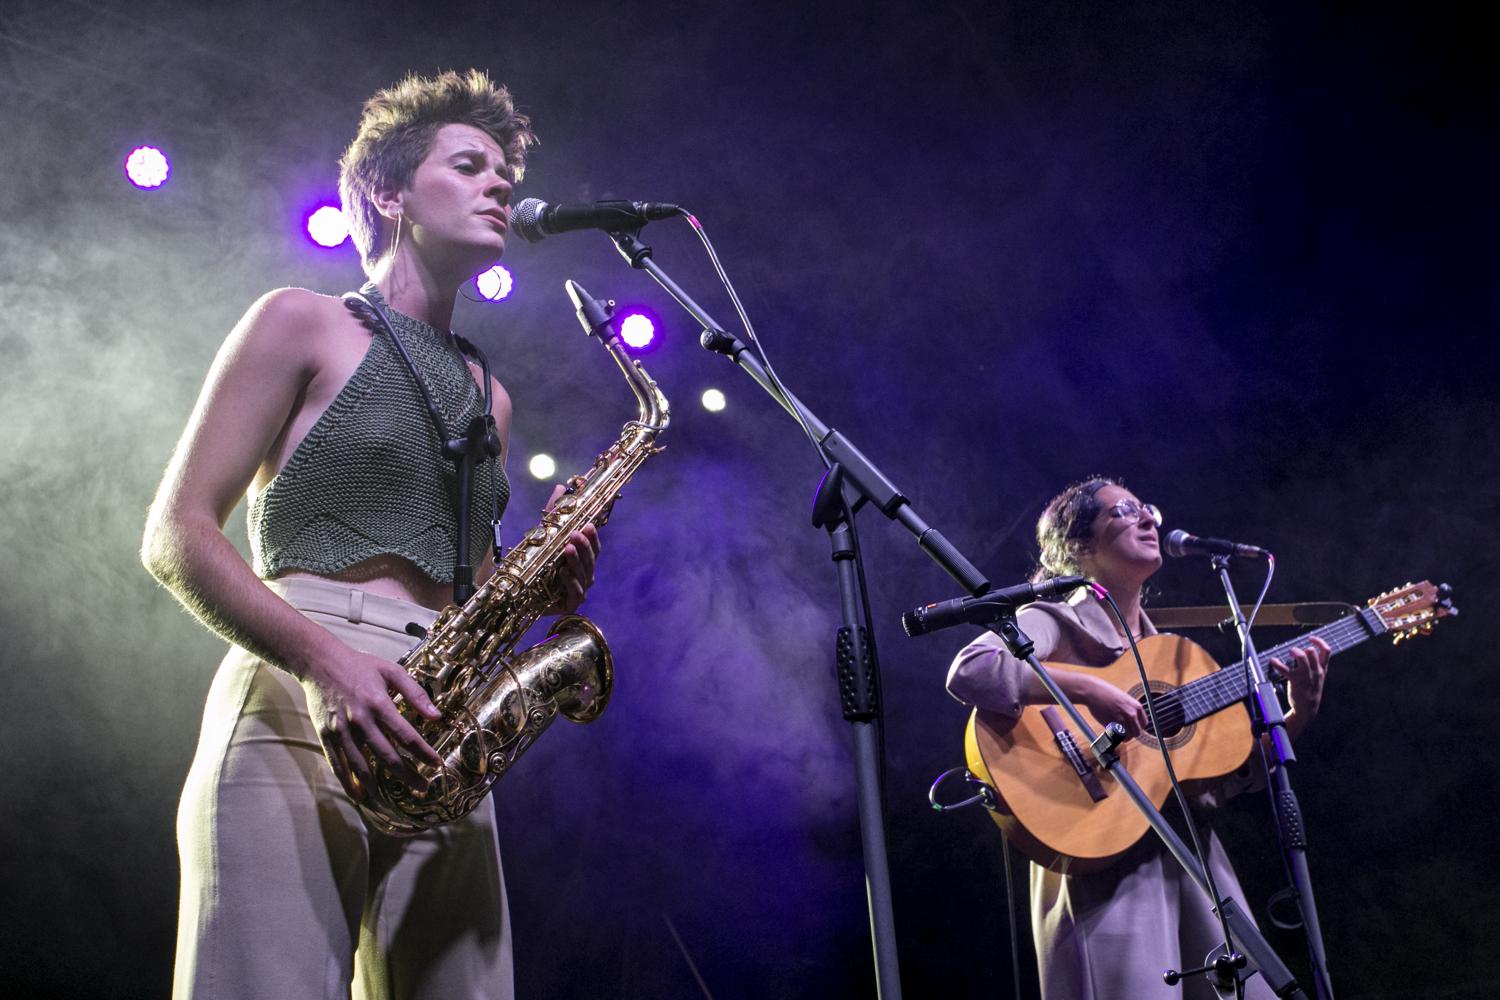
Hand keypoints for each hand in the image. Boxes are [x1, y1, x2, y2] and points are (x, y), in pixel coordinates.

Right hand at [300, 645, 443, 802]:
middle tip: (422, 787)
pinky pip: (338, 765)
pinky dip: (348, 783)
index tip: (436, 764)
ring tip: (393, 799)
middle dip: (408, 775)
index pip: (406, 736)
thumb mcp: (391, 671)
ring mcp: (341, 731)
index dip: (423, 753)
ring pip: (363, 765)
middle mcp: (360, 721)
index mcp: (379, 704)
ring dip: (379, 785)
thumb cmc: (359, 665)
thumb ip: (415, 693)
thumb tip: (436, 715)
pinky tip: (360, 796)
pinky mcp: (326, 736)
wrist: (319, 662)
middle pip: (387, 756)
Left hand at [543, 484, 601, 613]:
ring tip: (568, 548)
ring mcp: (579, 590)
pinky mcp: (570, 604)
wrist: (519, 591)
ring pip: (585, 574)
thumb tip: (561, 487)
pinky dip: (571, 582)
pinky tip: (563, 571)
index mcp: (581, 559)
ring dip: (577, 561)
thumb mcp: (545, 534)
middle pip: (591, 560)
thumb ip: (554, 512)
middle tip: (576, 534)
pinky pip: (575, 592)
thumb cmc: (538, 563)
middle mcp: (584, 574)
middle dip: (584, 546)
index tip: (588, 525)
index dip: (593, 537)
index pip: (593, 547)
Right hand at [1075, 675, 1149, 738]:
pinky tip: (1112, 732)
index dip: (1138, 728)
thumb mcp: (1124, 699)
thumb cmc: (1106, 693)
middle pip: (1137, 732)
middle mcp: (1132, 714)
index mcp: (1137, 707)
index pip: (1144, 724)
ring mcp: (1123, 720)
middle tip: (1124, 733)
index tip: (1132, 729)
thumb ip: (1130, 709)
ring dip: (1123, 738)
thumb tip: (1133, 721)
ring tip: (1118, 735)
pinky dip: (1116, 737)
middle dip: (1131, 734)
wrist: (1094, 691)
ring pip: (1128, 736)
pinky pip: (1118, 736)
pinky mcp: (1113, 724)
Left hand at [1271, 635, 1331, 719]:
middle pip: (1312, 652)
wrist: (1308, 708)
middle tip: (1294, 652)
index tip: (1310, 638)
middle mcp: (1316, 671)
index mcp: (1323, 669)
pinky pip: (1285, 669)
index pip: (1326, 651)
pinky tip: (1273, 660)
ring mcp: (1306, 676)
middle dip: (1302, 648)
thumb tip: (1307, 651)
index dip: (1319, 641)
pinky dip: (1277, 663)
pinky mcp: (1295, 680)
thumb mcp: (1319, 677)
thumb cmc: (1311, 690)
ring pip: (1301, 657)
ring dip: (1293, 651)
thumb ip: (1316, 665)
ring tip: (1289, 653)